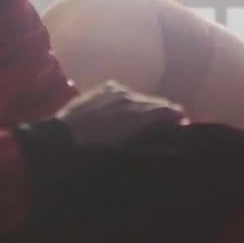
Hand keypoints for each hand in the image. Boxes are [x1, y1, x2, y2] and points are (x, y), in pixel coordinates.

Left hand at [56, 81, 185, 147]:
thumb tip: (166, 141)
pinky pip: (122, 93)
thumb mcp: (124, 152)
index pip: (167, 110)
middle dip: (163, 113)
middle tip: (167, 126)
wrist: (60, 141)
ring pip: (139, 97)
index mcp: (137, 114)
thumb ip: (148, 143)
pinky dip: (127, 101)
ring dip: (144, 107)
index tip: (183, 126)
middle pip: (155, 102)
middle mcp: (129, 97)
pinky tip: (123, 111)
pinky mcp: (102, 89)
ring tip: (144, 121)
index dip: (177, 118)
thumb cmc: (94, 153)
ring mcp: (115, 91)